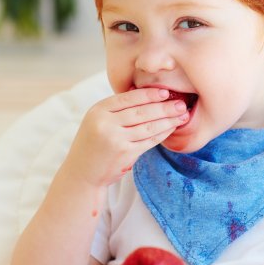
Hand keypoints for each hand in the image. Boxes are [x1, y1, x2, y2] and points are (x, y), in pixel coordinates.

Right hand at [62, 88, 189, 187]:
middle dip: (164, 107)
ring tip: (182, 115)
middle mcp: (106, 123)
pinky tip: (171, 128)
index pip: (129, 98)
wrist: (82, 172)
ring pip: (148, 126)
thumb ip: (116, 109)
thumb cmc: (93, 144)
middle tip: (181, 103)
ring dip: (168, 120)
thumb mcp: (97, 120)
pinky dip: (162, 133)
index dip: (150, 94)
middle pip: (141, 112)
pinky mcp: (125, 153)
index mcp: (98, 110)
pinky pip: (149, 140)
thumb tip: (147, 93)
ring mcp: (116, 139)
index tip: (166, 92)